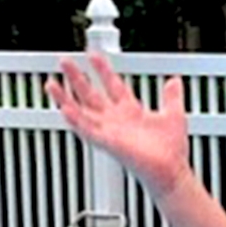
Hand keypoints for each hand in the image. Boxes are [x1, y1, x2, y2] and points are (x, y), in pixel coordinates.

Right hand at [47, 53, 189, 189]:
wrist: (171, 171)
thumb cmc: (171, 150)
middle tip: (64, 62)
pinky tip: (64, 109)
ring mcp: (110, 131)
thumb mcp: (174, 115)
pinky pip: (87, 129)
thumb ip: (171, 97)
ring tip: (51, 83)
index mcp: (131, 112)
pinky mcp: (108, 142)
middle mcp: (116, 121)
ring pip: (82, 111)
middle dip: (77, 78)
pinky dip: (76, 120)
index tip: (93, 55)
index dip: (102, 69)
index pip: (112, 85)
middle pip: (90, 94)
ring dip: (65, 98)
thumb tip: (174, 81)